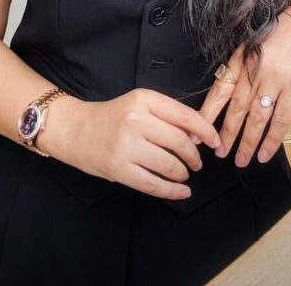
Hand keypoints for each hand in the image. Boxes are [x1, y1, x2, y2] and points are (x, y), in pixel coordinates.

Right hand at [44, 89, 221, 200]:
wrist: (75, 129)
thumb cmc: (111, 116)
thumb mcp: (139, 104)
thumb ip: (166, 115)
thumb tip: (197, 135)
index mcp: (144, 99)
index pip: (184, 115)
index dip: (205, 130)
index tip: (215, 141)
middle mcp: (136, 120)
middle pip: (180, 141)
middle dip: (195, 156)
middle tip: (197, 162)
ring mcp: (127, 146)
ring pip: (169, 164)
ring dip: (183, 172)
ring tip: (185, 174)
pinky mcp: (119, 169)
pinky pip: (153, 184)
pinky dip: (172, 191)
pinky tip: (181, 192)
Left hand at [199, 0, 290, 167]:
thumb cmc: (285, 30)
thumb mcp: (256, 42)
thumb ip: (243, 66)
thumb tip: (229, 94)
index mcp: (242, 58)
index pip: (220, 90)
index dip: (208, 113)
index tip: (197, 130)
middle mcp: (255, 71)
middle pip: (236, 109)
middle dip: (225, 134)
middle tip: (217, 152)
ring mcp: (275, 81)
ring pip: (256, 119)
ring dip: (246, 142)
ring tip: (240, 159)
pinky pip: (281, 121)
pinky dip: (272, 140)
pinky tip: (265, 154)